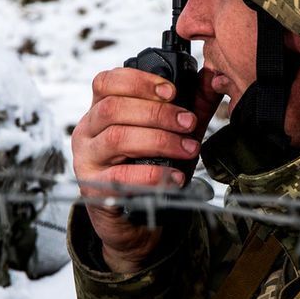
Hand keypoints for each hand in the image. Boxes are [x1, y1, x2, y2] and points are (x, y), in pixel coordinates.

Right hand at [71, 67, 221, 273]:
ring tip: (187, 148)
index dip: (138, 81)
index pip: (106, 82)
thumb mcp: (168, 133)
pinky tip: (175, 177)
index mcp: (100, 110)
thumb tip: (212, 79)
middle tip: (188, 122)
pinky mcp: (93, 188)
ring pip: (116, 138)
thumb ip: (188, 106)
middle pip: (113, 109)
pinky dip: (152, 175)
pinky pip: (121, 176)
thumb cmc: (147, 169)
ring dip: (158, 141)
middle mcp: (87, 132)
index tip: (171, 91)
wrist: (133, 219)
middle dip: (157, 113)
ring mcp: (87, 160)